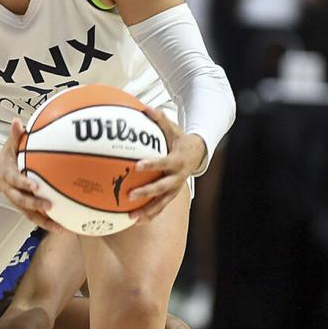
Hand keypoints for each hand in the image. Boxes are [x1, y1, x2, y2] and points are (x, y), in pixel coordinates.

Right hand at [0, 119, 64, 232]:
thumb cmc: (6, 157)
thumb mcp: (8, 146)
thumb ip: (14, 136)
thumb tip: (17, 121)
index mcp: (8, 176)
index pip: (16, 181)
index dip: (24, 184)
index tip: (35, 186)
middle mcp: (12, 191)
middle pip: (22, 201)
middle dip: (35, 204)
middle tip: (50, 206)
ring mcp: (19, 201)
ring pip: (30, 214)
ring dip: (45, 222)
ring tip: (61, 228)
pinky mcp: (25, 208)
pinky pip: (37, 217)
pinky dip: (49, 224)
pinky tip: (65, 228)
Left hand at [128, 107, 205, 221]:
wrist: (197, 154)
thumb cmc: (179, 140)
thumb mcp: (173, 129)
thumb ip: (159, 119)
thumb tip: (146, 107)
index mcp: (177, 161)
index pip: (164, 163)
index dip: (152, 164)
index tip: (137, 166)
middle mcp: (177, 177)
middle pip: (162, 188)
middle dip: (147, 192)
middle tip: (130, 195)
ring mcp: (175, 189)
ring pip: (162, 203)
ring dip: (147, 211)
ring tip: (131, 218)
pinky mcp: (171, 195)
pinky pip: (159, 207)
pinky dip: (148, 214)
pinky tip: (133, 221)